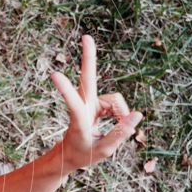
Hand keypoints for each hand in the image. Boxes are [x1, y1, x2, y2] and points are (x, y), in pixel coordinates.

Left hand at [51, 35, 142, 171]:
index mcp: (78, 121)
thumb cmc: (83, 155)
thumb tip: (137, 115)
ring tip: (116, 131)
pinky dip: (121, 115)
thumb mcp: (103, 151)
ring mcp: (90, 103)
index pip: (74, 104)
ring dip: (121, 115)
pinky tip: (115, 124)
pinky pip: (117, 105)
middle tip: (86, 37)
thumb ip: (121, 134)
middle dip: (89, 58)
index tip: (54, 74)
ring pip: (115, 101)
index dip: (66, 90)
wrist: (71, 154)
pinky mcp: (97, 103)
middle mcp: (84, 107)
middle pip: (88, 79)